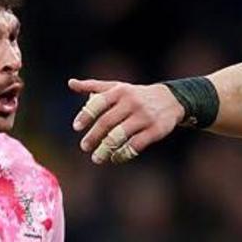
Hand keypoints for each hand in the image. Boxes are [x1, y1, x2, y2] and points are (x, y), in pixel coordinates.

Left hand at [69, 79, 183, 163]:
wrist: (170, 99)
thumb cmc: (136, 95)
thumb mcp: (117, 87)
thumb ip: (94, 87)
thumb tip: (71, 83)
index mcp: (120, 91)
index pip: (99, 103)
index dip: (86, 115)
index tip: (76, 127)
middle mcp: (132, 102)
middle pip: (107, 122)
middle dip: (93, 136)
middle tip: (84, 147)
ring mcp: (144, 117)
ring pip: (120, 136)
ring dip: (105, 149)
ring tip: (97, 158)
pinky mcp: (155, 130)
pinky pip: (135, 145)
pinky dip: (123, 154)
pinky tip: (115, 158)